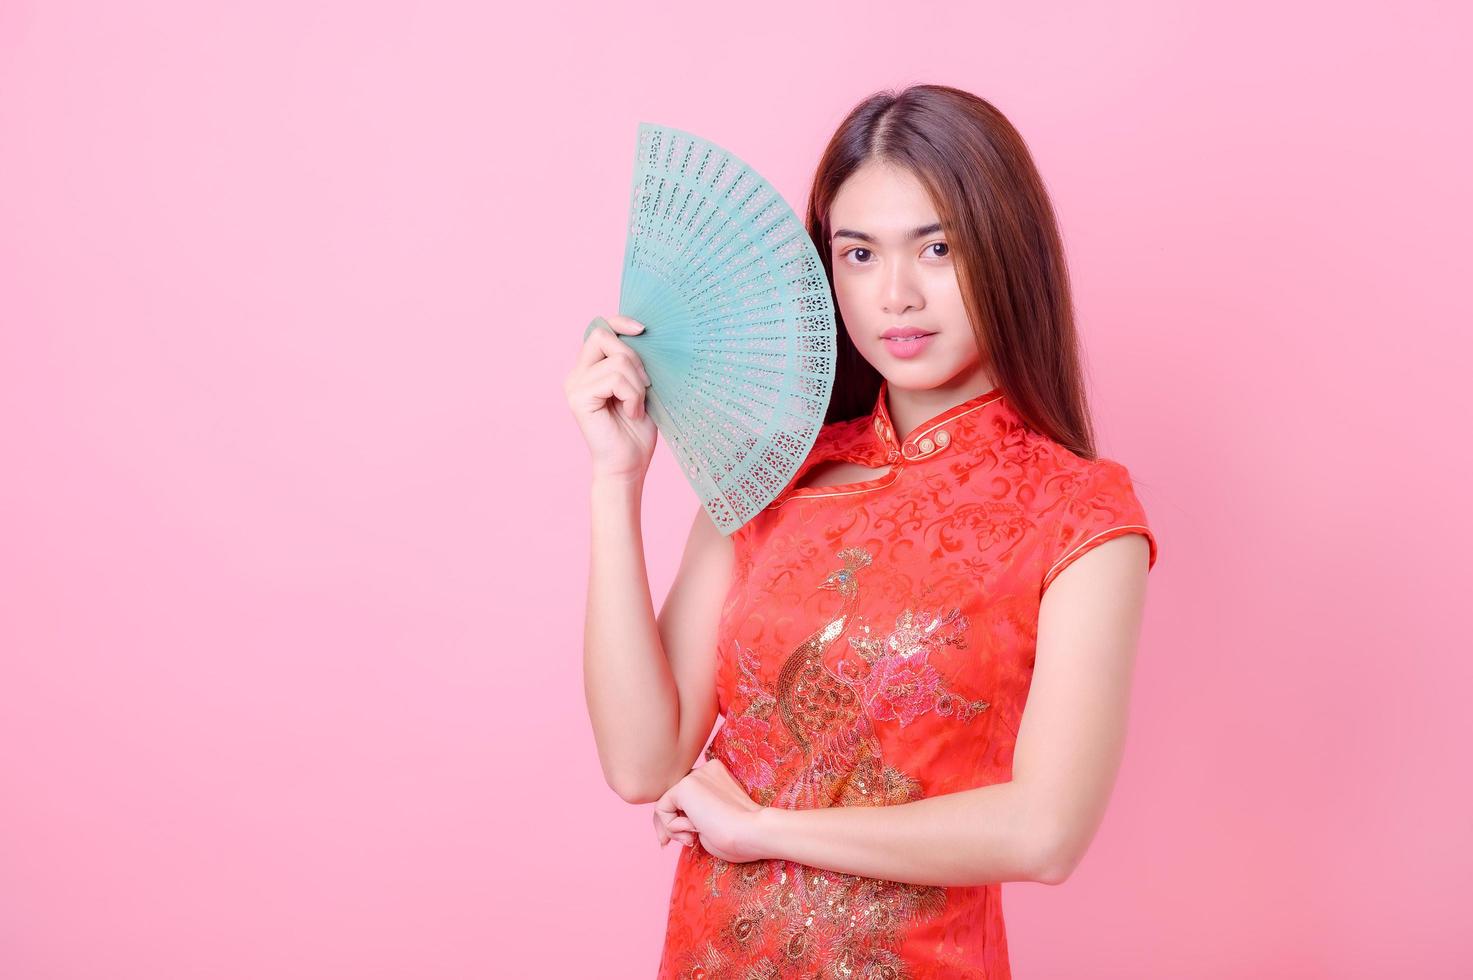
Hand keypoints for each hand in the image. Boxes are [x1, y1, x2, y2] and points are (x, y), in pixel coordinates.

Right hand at [563, 314, 656, 481]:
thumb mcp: (640, 387)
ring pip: (617, 361)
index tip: (643, 329)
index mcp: (590, 368)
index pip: (600, 329)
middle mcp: (577, 373)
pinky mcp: (578, 398)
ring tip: (636, 407)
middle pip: (604, 337)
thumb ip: (634, 362)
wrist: (629, 464)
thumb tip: (644, 333)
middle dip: (634, 359)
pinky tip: (631, 413)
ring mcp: (575, 385)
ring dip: (637, 385)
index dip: (620, 322)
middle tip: (644, 386)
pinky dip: (632, 396)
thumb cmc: (637, 430)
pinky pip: (615, 379)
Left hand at [652, 757, 768, 863]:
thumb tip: (670, 825)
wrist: (752, 832)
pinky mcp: (685, 785)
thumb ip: (696, 816)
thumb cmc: (740, 837)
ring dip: (673, 828)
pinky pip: (662, 808)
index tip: (686, 840)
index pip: (688, 796)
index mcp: (718, 776)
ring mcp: (696, 775)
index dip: (681, 818)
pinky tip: (692, 831)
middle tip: (677, 843)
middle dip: (669, 823)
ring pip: (666, 803)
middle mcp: (706, 770)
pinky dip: (670, 826)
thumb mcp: (713, 823)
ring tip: (692, 839)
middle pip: (673, 797)